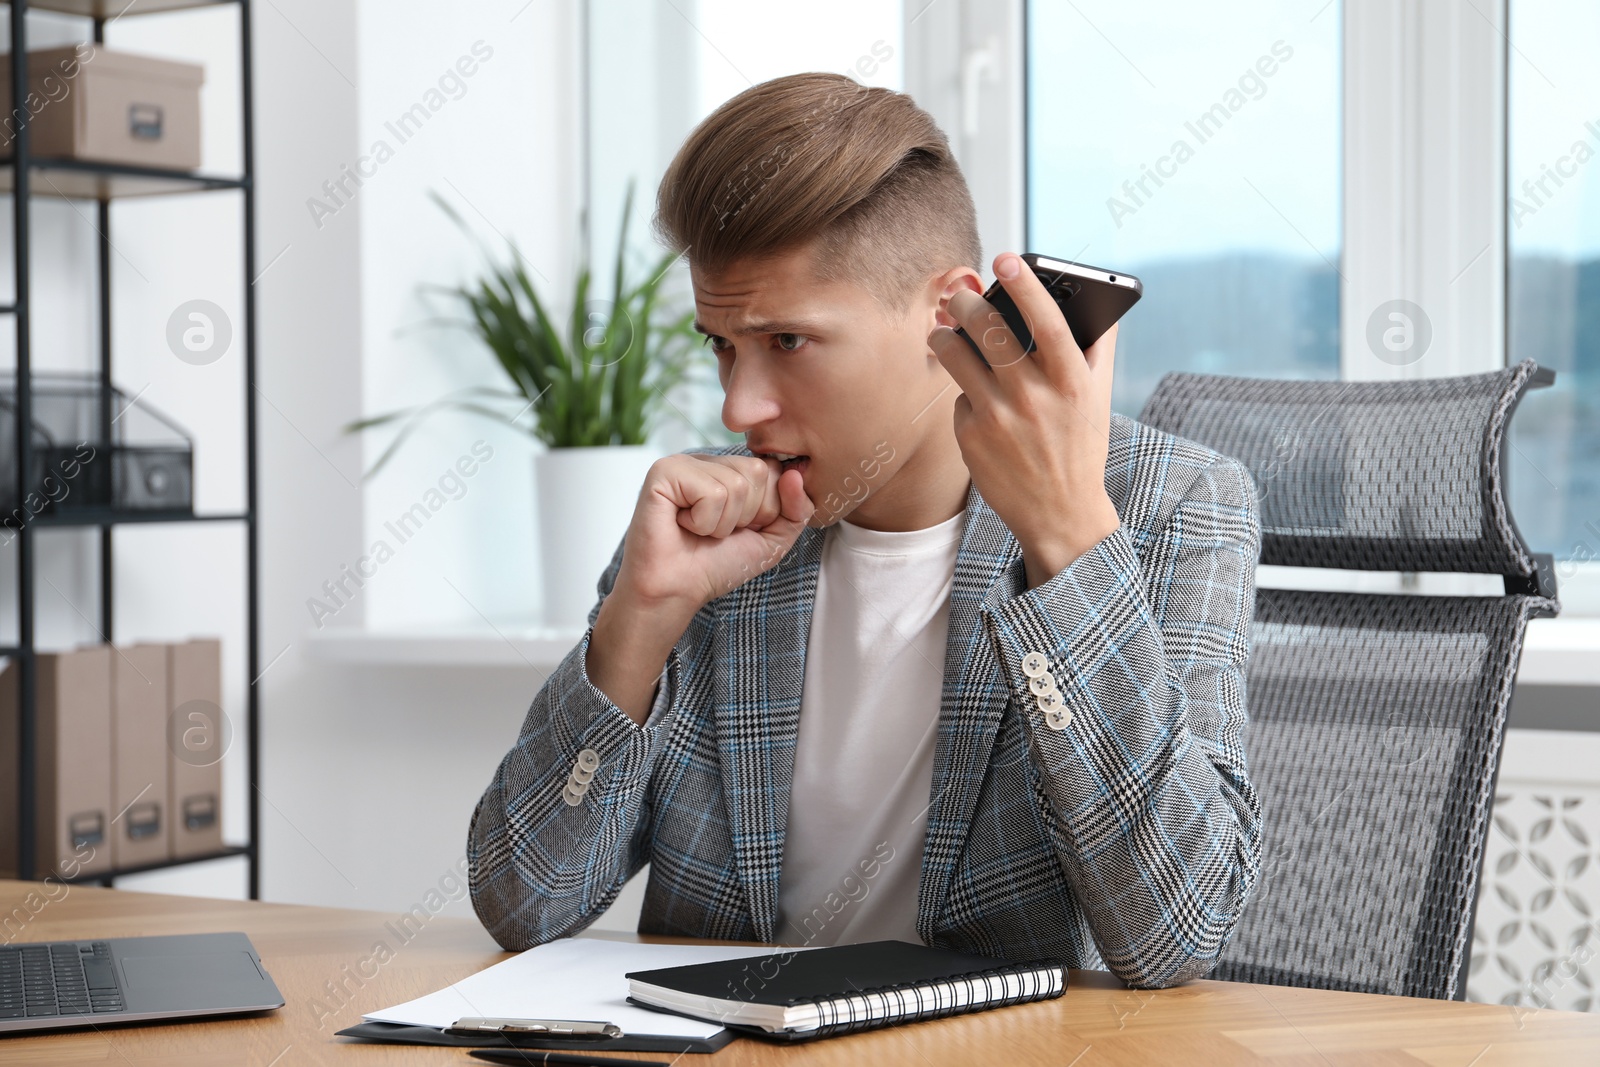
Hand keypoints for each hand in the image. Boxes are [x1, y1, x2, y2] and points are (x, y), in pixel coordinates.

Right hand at [614, 453, 816, 612]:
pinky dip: (703, 522)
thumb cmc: (716, 565)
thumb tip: (795, 474)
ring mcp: (685, 462)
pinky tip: (682, 525)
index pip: (774, 470)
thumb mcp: (772, 539)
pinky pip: (711, 492)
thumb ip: (797, 510)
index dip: (766, 510)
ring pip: (735, 485)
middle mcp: (709, 460)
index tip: (738, 529)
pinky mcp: (664, 472)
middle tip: (716, 532)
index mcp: (731, 469)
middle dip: (746, 515)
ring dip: (722, 523)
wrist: (676, 590)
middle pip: (758, 472)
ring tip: (697, 531)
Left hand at [929, 251, 1121, 587]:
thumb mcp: (1097, 398)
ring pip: (958, 358)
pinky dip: (964, 391)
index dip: (1027, 289)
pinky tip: (975, 398)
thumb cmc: (1080, 445)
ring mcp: (999, 420)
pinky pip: (960, 397)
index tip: (1006, 260)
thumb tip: (1094, 298)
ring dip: (945, 336)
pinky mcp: (971, 439)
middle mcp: (1035, 400)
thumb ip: (1094, 347)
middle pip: (990, 333)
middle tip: (956, 292)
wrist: (1060, 514)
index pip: (1050, 325)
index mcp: (1073, 385)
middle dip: (966, 304)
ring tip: (942, 329)